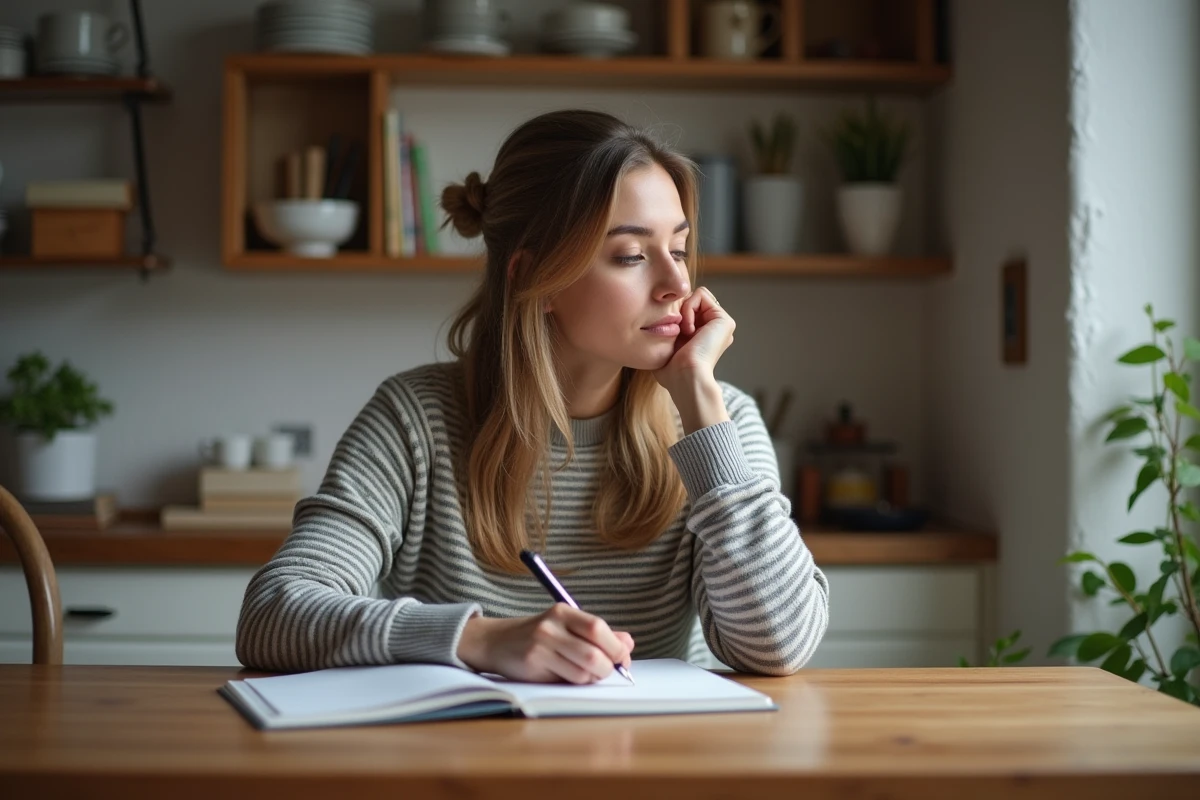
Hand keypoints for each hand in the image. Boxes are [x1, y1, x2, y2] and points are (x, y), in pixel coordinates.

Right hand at [456, 604, 634, 683]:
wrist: (496, 642)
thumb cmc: (538, 635)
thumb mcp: (567, 626)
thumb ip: (598, 634)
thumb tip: (628, 644)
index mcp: (563, 612)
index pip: (598, 628)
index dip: (616, 647)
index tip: (623, 658)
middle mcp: (551, 627)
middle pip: (594, 654)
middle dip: (607, 668)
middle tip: (607, 671)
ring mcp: (540, 647)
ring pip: (583, 672)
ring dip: (591, 678)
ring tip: (583, 672)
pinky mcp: (533, 666)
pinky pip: (566, 681)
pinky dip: (575, 682)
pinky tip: (566, 675)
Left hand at [652, 287, 735, 392]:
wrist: (685, 378)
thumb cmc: (671, 371)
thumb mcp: (664, 347)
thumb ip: (665, 332)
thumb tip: (657, 321)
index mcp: (703, 334)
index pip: (684, 308)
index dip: (673, 315)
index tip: (671, 335)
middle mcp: (714, 328)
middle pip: (690, 300)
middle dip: (679, 311)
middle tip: (677, 333)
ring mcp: (721, 324)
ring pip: (695, 295)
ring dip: (684, 311)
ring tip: (684, 332)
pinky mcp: (724, 320)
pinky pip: (701, 295)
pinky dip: (689, 309)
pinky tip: (689, 330)